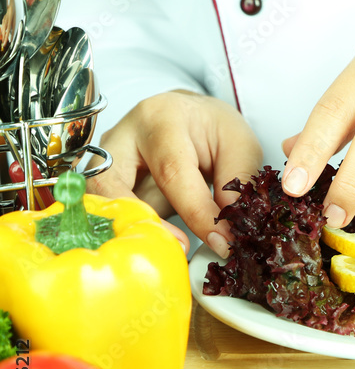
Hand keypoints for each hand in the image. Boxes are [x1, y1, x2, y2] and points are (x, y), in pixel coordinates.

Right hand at [86, 90, 262, 257]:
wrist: (191, 117)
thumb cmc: (213, 128)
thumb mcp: (240, 144)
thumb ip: (237, 181)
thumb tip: (227, 229)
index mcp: (161, 118)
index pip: (172, 173)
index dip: (196, 214)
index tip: (220, 241)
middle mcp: (122, 137)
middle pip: (110, 186)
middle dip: (141, 224)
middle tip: (178, 249)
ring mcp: (105, 161)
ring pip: (101, 204)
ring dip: (131, 232)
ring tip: (168, 250)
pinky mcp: (104, 184)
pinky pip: (109, 214)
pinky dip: (130, 233)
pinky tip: (155, 246)